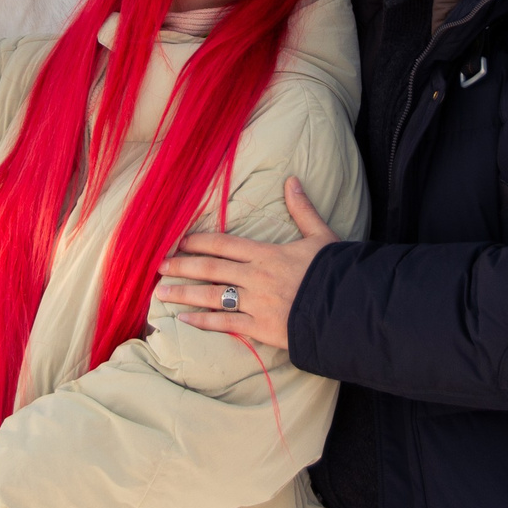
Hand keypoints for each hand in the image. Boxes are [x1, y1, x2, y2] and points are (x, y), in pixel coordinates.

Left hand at [155, 177, 340, 350]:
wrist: (348, 307)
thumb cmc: (334, 271)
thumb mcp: (320, 236)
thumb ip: (302, 209)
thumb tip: (292, 180)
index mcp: (266, 253)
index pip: (224, 244)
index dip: (199, 241)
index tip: (179, 240)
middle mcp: (255, 277)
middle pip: (211, 269)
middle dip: (182, 266)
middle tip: (159, 266)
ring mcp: (256, 303)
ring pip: (212, 297)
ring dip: (184, 294)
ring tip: (161, 293)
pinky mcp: (260, 328)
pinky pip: (226, 324)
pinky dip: (204, 322)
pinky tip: (185, 320)